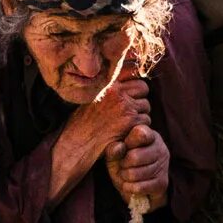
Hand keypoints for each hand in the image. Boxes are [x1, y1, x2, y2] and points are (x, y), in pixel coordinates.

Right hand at [49, 79, 150, 200]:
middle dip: (139, 100)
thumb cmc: (81, 126)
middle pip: (143, 88)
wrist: (76, 145)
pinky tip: (125, 134)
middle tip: (129, 113)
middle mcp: (117, 91)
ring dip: (139, 116)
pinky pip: (145, 121)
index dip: (132, 89)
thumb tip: (124, 83)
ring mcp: (124, 105)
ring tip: (124, 125)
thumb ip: (108, 91)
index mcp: (106, 84)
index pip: (131, 77)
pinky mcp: (130, 120)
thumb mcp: (91, 100)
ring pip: (146, 106)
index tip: (127, 100)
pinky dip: (138, 129)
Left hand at [105, 123, 169, 207]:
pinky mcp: (162, 182)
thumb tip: (119, 147)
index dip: (128, 143)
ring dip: (125, 177)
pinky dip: (129, 188)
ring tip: (125, 175)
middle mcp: (159, 147)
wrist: (134, 186)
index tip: (124, 147)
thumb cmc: (123, 163)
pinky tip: (129, 185)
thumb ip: (113, 149)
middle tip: (122, 165)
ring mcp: (163, 165)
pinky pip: (140, 187)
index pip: (141, 134)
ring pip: (135, 174)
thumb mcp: (114, 154)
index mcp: (148, 134)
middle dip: (123, 164)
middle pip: (134, 157)